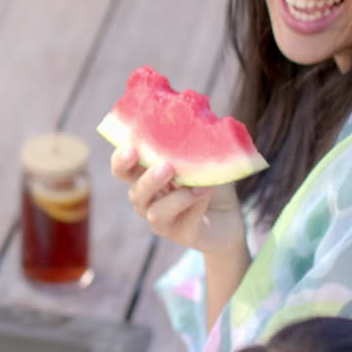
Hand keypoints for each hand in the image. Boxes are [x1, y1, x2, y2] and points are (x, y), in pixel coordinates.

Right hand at [111, 146, 245, 254]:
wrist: (230, 217)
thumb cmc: (210, 182)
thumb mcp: (202, 159)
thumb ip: (193, 144)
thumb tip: (196, 117)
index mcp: (146, 178)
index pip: (123, 170)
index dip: (120, 160)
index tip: (129, 148)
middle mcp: (148, 201)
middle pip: (135, 192)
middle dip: (147, 179)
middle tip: (164, 166)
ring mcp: (162, 221)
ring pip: (154, 212)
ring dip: (173, 197)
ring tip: (189, 182)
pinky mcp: (181, 235)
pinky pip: (182, 221)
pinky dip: (192, 203)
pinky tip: (205, 191)